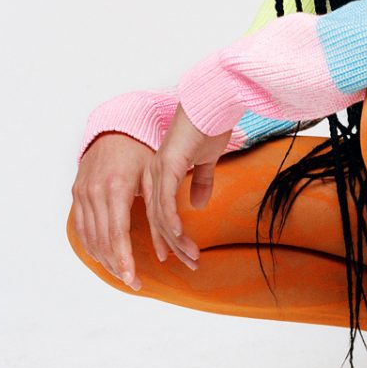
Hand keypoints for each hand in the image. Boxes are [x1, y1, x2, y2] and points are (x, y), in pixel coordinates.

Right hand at [70, 133, 154, 290]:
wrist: (116, 128)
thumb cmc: (140, 151)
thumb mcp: (154, 176)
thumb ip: (161, 210)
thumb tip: (172, 246)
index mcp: (116, 187)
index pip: (117, 234)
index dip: (125, 259)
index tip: (134, 279)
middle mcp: (95, 192)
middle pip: (102, 240)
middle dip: (117, 265)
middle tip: (133, 283)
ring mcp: (82, 192)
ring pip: (89, 237)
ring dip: (104, 259)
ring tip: (122, 274)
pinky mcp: (77, 193)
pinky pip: (81, 227)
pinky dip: (91, 245)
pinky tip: (104, 257)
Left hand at [145, 103, 231, 269]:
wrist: (212, 103)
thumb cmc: (210, 126)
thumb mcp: (206, 159)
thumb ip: (201, 181)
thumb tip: (199, 203)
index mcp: (160, 173)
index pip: (159, 212)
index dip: (165, 237)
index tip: (173, 256)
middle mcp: (154, 174)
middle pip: (158, 220)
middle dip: (173, 245)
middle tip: (188, 264)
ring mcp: (158, 171)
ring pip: (162, 216)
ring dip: (177, 239)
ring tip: (191, 256)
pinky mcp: (168, 166)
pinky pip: (166, 201)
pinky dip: (171, 221)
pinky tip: (178, 236)